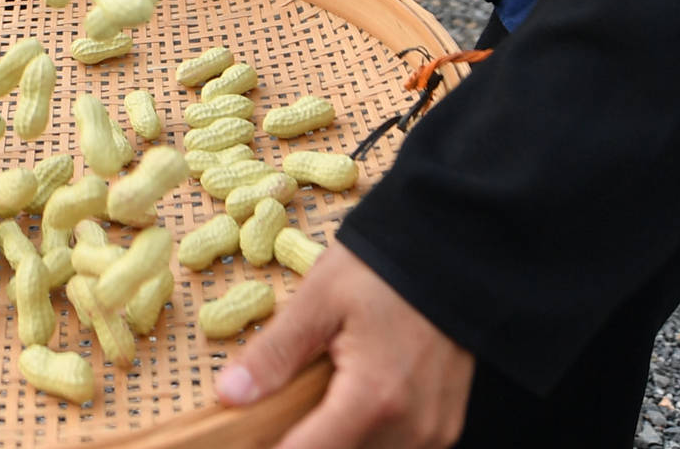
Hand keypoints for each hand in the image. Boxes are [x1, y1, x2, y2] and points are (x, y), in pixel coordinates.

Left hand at [216, 243, 473, 448]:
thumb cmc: (381, 267)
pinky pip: (397, 448)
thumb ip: (274, 353)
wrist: (449, 251)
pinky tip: (345, 410)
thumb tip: (230, 394)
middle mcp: (410, 427)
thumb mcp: (319, 299)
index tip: (247, 437)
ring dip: (337, 441)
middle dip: (304, 441)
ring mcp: (434, 431)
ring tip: (311, 410)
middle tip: (274, 419)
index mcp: (373, 399)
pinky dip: (366, 438)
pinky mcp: (445, 426)